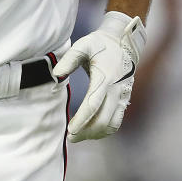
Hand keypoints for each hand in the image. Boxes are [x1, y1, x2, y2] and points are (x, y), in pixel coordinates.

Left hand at [53, 11, 146, 141]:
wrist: (123, 42)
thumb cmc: (99, 44)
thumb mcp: (82, 45)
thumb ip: (68, 60)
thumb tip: (56, 75)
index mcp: (105, 77)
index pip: (93, 104)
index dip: (82, 119)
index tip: (70, 130)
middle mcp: (116, 89)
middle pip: (103, 119)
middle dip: (86, 131)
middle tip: (70, 138)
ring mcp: (122, 96)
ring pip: (112, 123)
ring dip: (96, 133)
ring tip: (78, 136)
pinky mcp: (124, 99)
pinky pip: (117, 120)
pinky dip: (105, 130)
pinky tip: (91, 131)